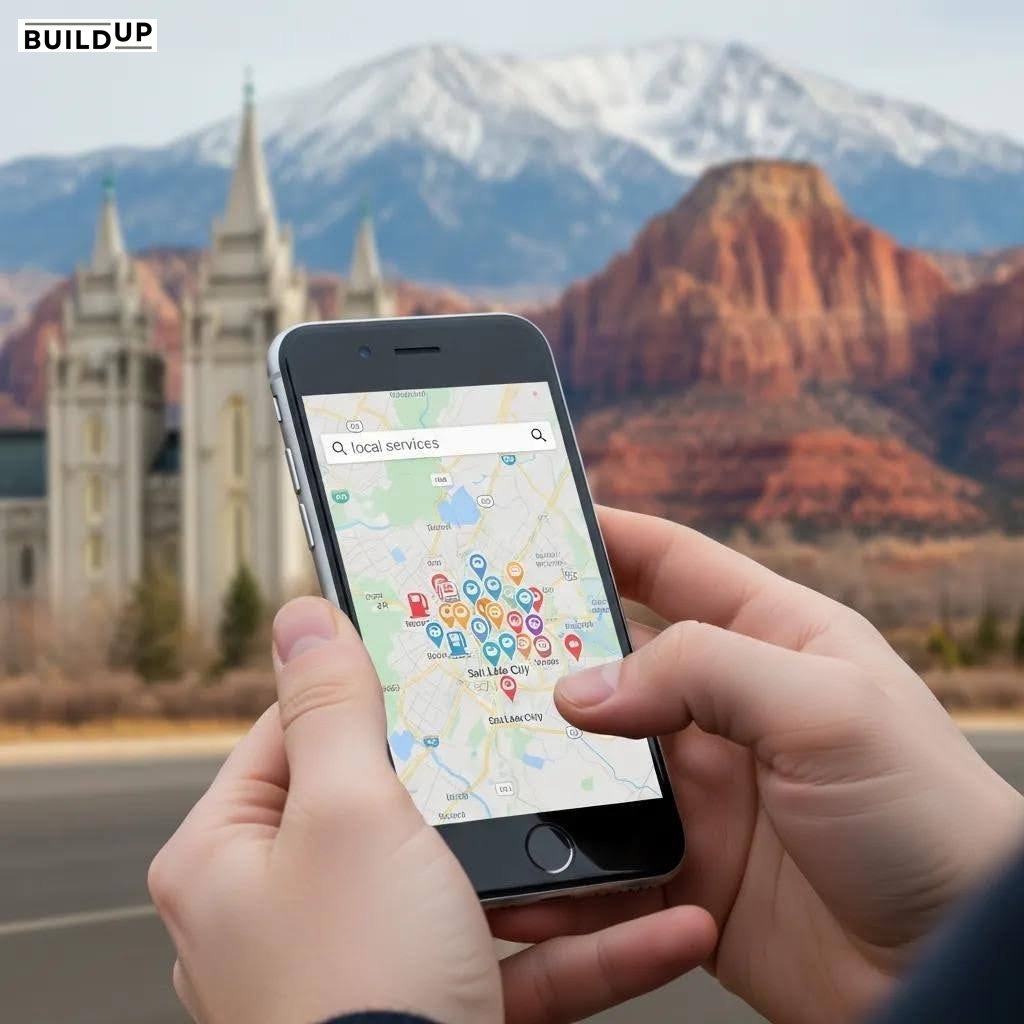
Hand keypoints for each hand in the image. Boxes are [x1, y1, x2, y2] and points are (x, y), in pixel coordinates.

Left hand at [149, 596, 716, 1023]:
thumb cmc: (353, 989)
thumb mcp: (347, 814)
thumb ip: (332, 707)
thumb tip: (300, 618)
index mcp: (233, 851)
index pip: (299, 730)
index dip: (369, 683)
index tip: (434, 645)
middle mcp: (287, 908)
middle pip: (400, 804)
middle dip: (486, 777)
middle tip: (539, 725)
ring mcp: (366, 965)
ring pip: (474, 889)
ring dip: (565, 873)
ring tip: (629, 826)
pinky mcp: (434, 1012)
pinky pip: (516, 966)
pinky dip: (588, 949)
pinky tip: (665, 925)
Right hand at [492, 508, 1023, 1023]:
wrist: (956, 972)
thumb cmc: (931, 819)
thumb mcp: (827, 710)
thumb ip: (702, 671)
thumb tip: (583, 688)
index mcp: (776, 641)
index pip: (673, 564)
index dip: (607, 537)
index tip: (535, 523)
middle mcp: (733, 709)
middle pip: (618, 662)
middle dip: (550, 652)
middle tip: (478, 642)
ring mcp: (707, 792)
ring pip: (597, 761)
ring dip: (544, 759)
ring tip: (480, 749)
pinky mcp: (687, 868)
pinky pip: (604, 856)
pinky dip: (562, 858)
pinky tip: (527, 857)